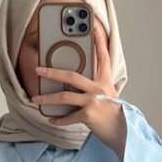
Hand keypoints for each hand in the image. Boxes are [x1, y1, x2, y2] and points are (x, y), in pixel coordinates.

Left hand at [31, 18, 126, 159]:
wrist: (125, 133)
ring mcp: (93, 101)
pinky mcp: (89, 115)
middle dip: (52, 72)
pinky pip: (68, 117)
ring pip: (65, 96)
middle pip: (71, 76)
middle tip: (39, 69)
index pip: (103, 57)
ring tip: (36, 98)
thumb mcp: (110, 97)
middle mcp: (99, 88)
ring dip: (47, 98)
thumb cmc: (116, 117)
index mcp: (105, 82)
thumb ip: (98, 89)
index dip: (99, 41)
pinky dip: (59, 120)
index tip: (94, 28)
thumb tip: (80, 88)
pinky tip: (51, 120)